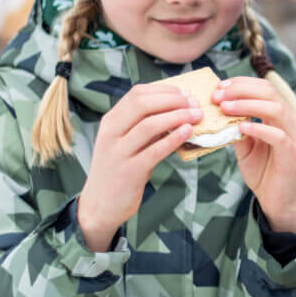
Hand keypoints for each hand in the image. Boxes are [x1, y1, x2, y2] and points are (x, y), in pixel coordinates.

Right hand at [78, 83, 200, 250]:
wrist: (99, 206)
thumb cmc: (119, 170)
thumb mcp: (126, 142)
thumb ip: (145, 126)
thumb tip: (177, 109)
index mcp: (110, 122)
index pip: (137, 94)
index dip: (164, 90)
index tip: (185, 94)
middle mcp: (111, 133)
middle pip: (142, 104)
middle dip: (173, 100)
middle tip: (194, 103)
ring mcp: (118, 152)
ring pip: (149, 125)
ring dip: (177, 116)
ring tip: (196, 116)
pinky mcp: (128, 172)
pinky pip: (154, 151)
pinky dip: (173, 138)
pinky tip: (188, 133)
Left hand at [212, 77, 295, 234]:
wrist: (280, 202)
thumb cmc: (264, 172)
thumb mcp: (245, 147)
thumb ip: (237, 128)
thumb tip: (216, 111)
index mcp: (281, 115)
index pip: (264, 87)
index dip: (241, 83)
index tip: (218, 87)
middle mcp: (291, 120)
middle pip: (269, 91)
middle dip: (240, 90)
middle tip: (217, 95)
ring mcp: (294, 136)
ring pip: (275, 108)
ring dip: (247, 104)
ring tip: (224, 107)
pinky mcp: (293, 153)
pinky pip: (277, 135)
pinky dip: (258, 128)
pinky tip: (240, 127)